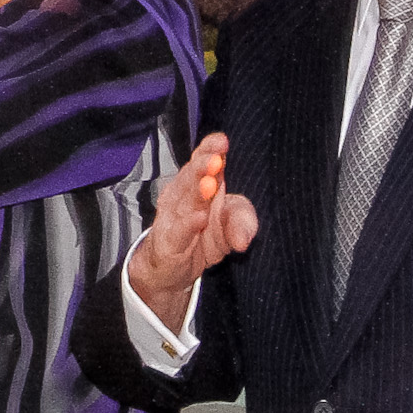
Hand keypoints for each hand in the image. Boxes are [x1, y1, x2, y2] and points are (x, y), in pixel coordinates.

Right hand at [126, 132, 256, 333]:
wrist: (171, 271)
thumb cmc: (202, 238)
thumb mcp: (230, 230)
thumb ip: (243, 224)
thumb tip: (244, 239)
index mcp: (199, 184)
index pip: (202, 160)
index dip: (209, 149)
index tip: (221, 141)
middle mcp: (183, 195)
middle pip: (191, 176)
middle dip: (203, 166)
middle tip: (216, 159)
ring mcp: (172, 217)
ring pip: (184, 200)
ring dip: (197, 190)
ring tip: (210, 183)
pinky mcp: (167, 241)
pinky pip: (178, 231)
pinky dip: (189, 224)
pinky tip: (199, 218)